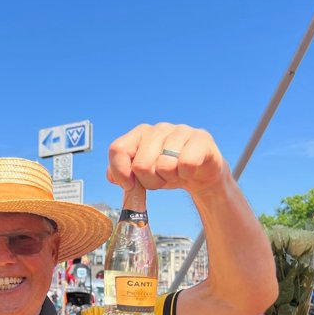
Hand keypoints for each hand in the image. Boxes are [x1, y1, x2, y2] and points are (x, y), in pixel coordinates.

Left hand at [107, 123, 228, 195]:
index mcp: (140, 134)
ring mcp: (180, 130)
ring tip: (176, 173)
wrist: (200, 174)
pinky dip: (187, 175)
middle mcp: (158, 129)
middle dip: (150, 181)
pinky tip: (189, 170)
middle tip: (161, 179)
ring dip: (169, 178)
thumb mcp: (141, 176)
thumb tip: (112, 176)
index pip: (118, 149)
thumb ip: (122, 175)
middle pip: (140, 165)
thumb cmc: (167, 172)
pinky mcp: (201, 138)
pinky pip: (186, 164)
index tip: (129, 185)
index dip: (121, 172)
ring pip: (164, 166)